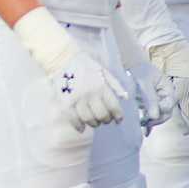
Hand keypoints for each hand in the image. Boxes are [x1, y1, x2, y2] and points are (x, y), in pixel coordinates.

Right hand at [13, 8, 126, 131]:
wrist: (62, 59)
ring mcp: (78, 99)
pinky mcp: (66, 102)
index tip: (118, 120)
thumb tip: (125, 98)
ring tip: (94, 122)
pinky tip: (81, 129)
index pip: (114, 107)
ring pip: (89, 119)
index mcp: (102, 86)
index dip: (118, 116)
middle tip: (105, 120)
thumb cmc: (84, 64)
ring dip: (93, 124)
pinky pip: (73, 119)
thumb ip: (115, 85)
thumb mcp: (104, 71)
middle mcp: (91, 94)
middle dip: (105, 120)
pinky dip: (78, 126)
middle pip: (102, 115)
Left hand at [127, 61, 174, 135]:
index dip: (162, 110)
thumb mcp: (143, 83)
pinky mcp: (150, 106)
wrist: (129, 66)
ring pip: (159, 116)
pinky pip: (152, 117)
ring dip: (152, 122)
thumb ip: (150, 99)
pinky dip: (148, 123)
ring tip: (141, 125)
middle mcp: (166, 96)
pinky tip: (145, 132)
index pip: (170, 103)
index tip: (151, 116)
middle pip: (166, 112)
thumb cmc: (138, 71)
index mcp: (168, 88)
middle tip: (144, 123)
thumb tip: (155, 116)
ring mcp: (159, 102)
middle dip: (157, 119)